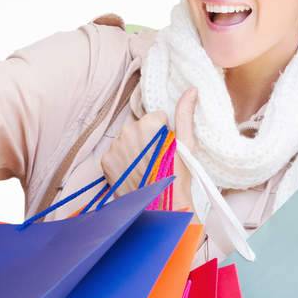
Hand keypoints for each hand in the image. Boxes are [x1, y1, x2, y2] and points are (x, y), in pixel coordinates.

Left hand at [98, 87, 199, 209]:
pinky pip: (116, 154)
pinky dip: (123, 161)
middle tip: (158, 158)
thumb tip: (191, 89)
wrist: (161, 207)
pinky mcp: (106, 162)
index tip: (167, 148)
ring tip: (147, 167)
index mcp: (147, 123)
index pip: (156, 118)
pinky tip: (134, 172)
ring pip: (127, 140)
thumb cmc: (178, 175)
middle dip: (148, 139)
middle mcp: (127, 131)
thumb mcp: (186, 142)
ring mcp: (114, 147)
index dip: (164, 132)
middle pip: (140, 127)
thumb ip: (185, 112)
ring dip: (135, 149)